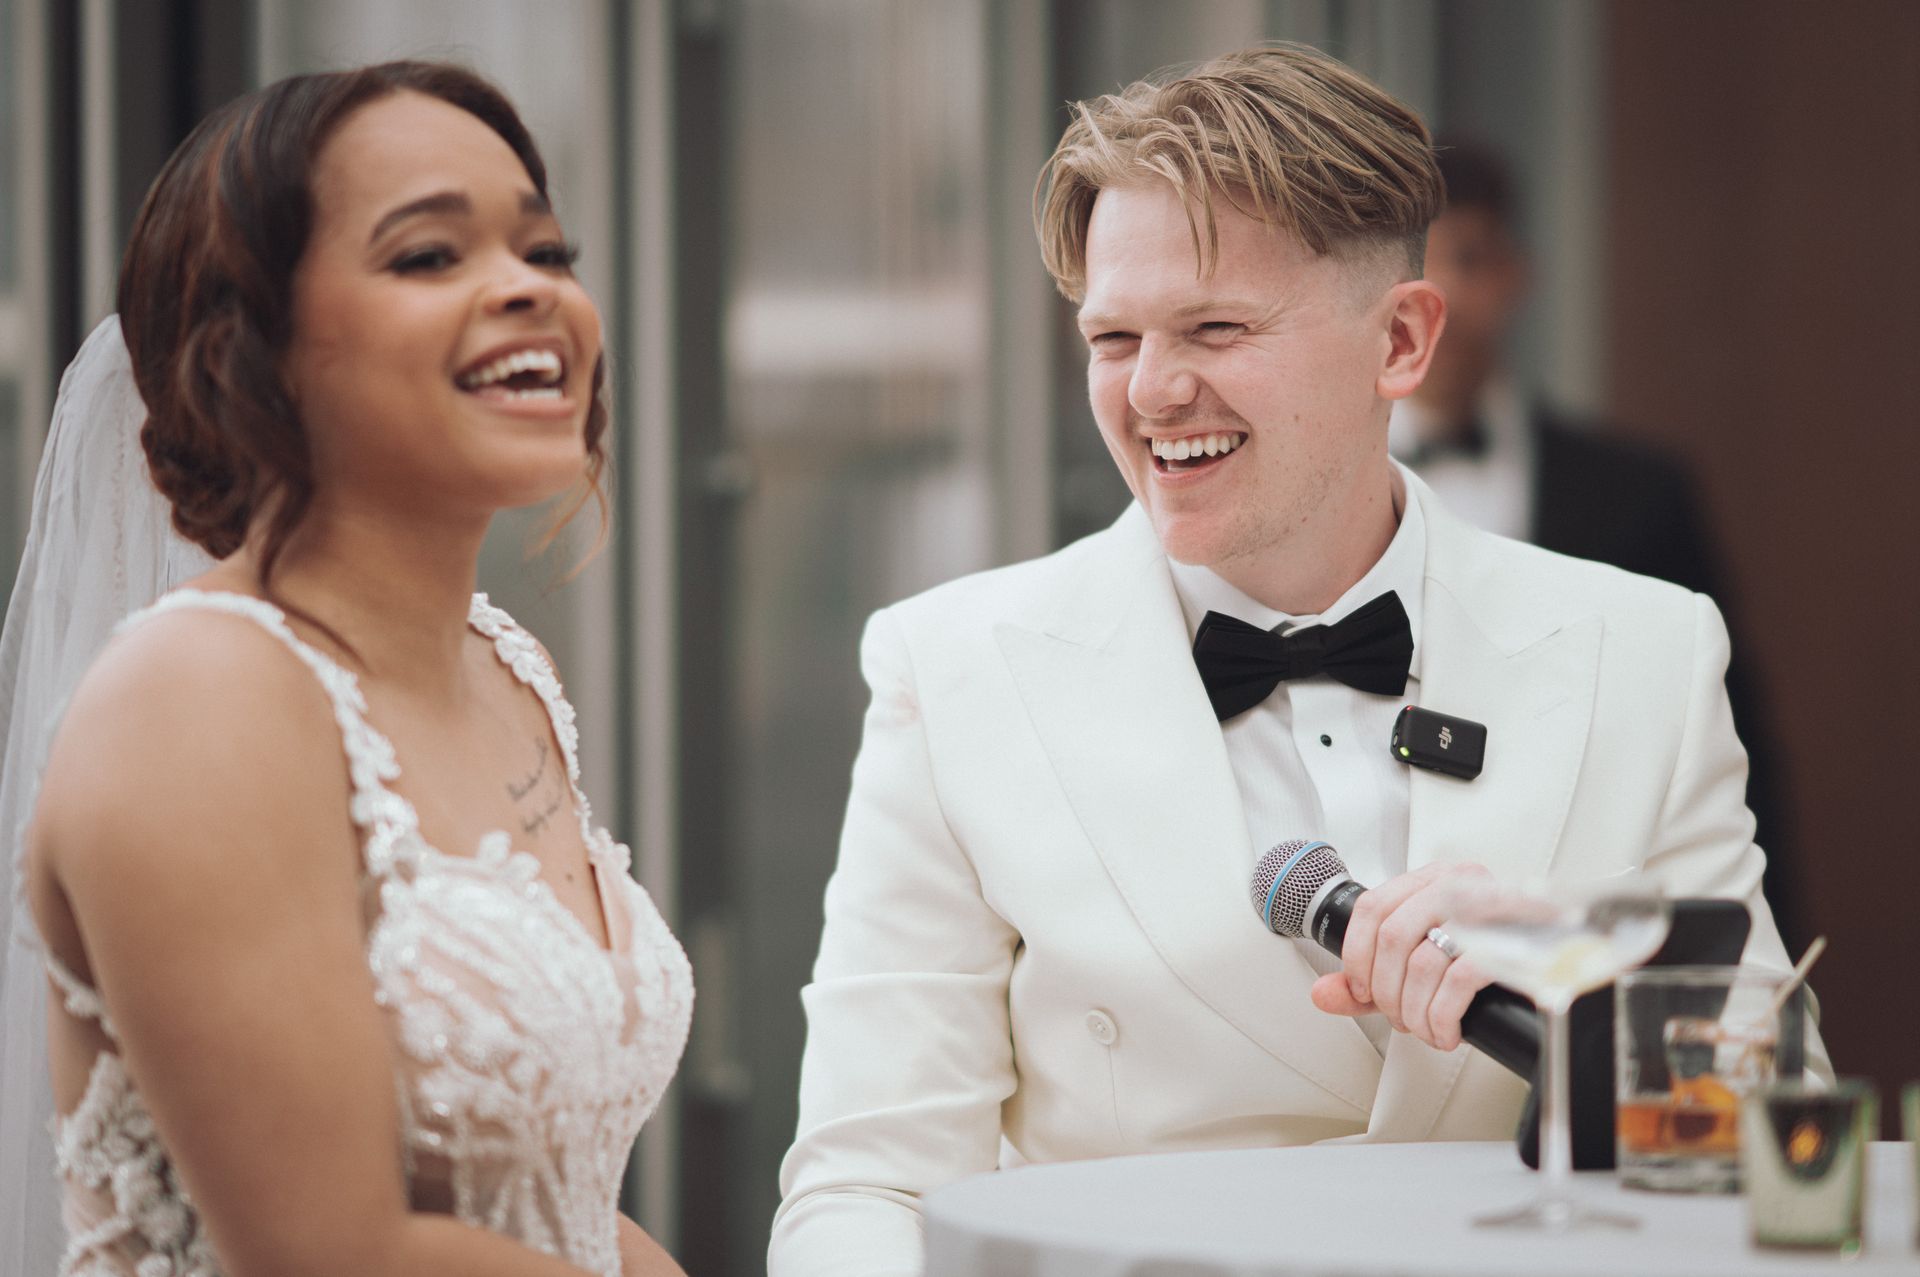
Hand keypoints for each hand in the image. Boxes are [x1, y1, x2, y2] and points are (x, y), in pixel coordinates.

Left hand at [1308, 862, 1495, 1050]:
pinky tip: (1446, 1031)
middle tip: (1398, 1016)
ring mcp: (1489, 909)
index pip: (1373, 907)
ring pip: (1424, 961)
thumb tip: (1325, 993)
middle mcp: (1460, 884)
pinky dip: (1443, 1018)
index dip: (1356, 956)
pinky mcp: (1513, 940)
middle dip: (1387, 992)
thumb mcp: (1425, 959)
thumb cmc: (1493, 956)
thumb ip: (1371, 976)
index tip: (1361, 989)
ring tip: (1424, 1028)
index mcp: (1433, 880)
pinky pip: (1459, 981)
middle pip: (1394, 937)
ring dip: (1414, 1012)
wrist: (1565, 959)